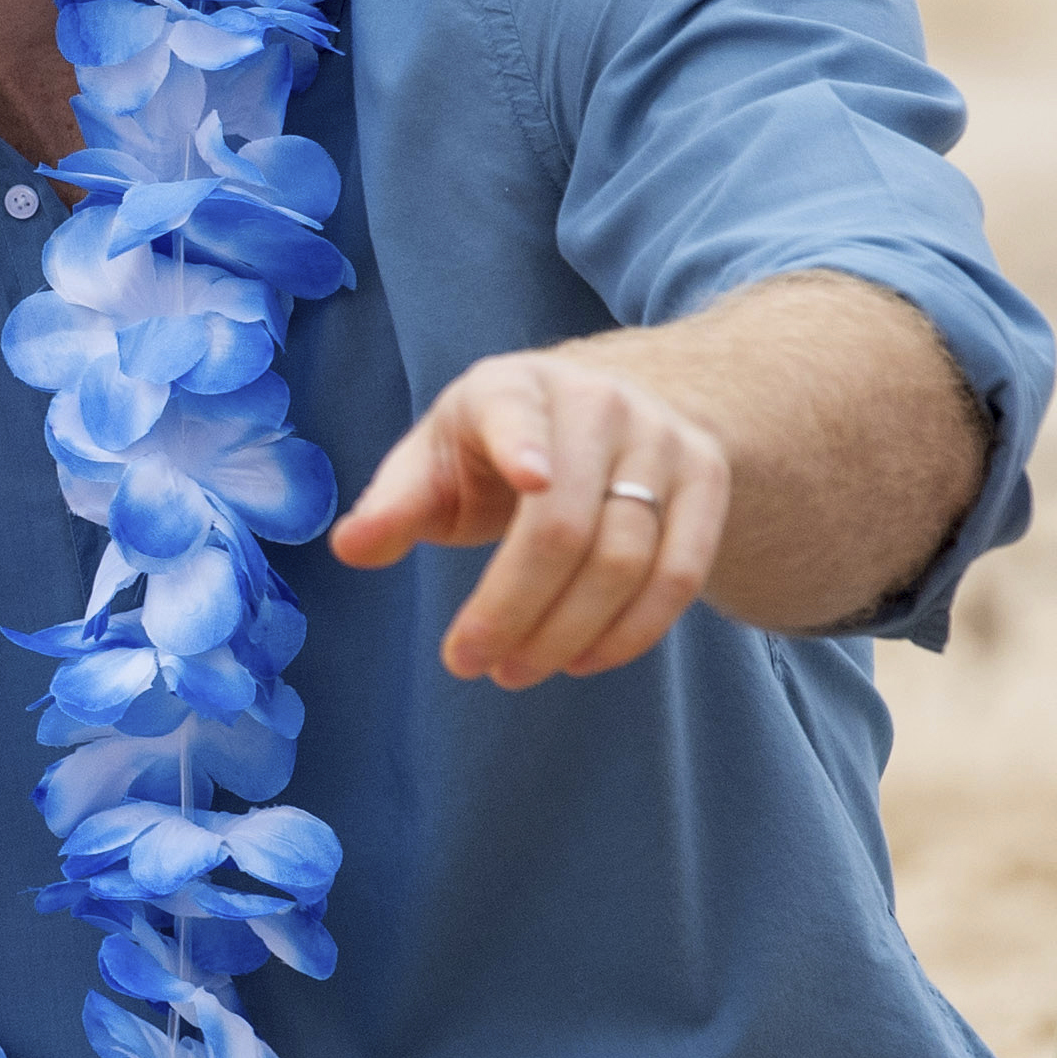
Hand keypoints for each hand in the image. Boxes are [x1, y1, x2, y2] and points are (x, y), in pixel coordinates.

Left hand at [331, 347, 727, 686]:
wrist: (603, 408)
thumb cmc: (494, 446)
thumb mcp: (435, 459)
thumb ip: (394, 504)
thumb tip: (349, 548)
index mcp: (513, 387)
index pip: (518, 413)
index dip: (525, 444)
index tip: (530, 481)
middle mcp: (597, 403)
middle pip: (565, 526)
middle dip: (513, 608)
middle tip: (469, 663)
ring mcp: (662, 440)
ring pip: (626, 558)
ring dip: (567, 633)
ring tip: (515, 670)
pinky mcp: (707, 481)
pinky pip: (680, 574)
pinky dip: (632, 632)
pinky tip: (582, 660)